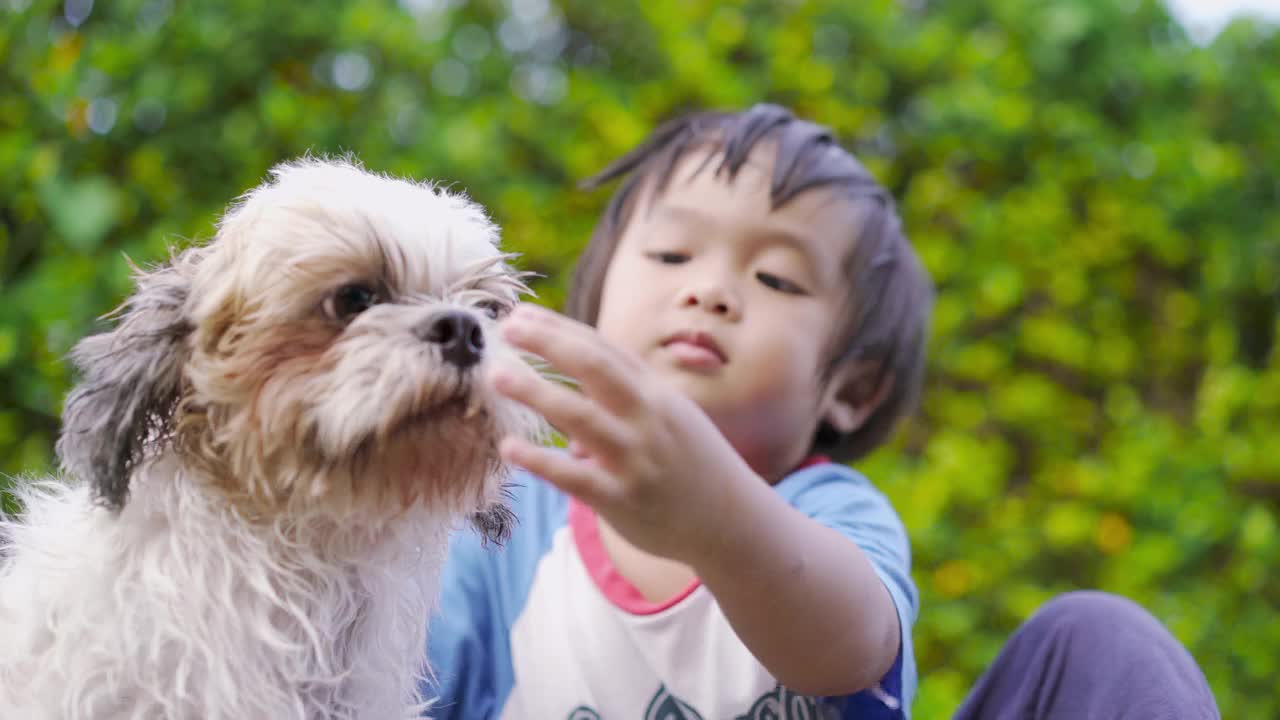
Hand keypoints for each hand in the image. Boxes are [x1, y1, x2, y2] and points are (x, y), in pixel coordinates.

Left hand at [488, 304, 757, 562]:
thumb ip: (624, 398)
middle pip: (593, 368)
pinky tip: (509, 447)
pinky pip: (574, 477)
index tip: (523, 314)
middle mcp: (648, 418)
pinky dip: (540, 460)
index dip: (561, 329)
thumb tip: (570, 390)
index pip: (604, 350)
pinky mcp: (623, 499)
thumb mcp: (670, 418)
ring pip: (579, 416)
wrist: (732, 521)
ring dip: (535, 392)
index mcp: (657, 394)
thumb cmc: (693, 464)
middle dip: (549, 343)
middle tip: (507, 327)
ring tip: (497, 376)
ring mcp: (636, 458)